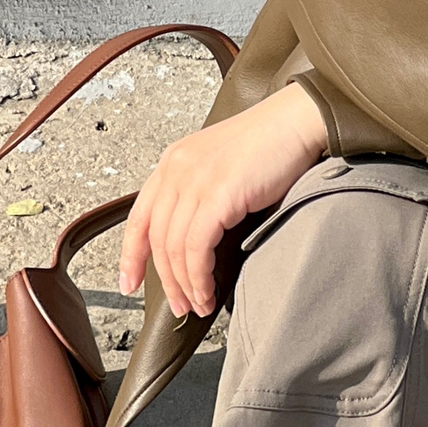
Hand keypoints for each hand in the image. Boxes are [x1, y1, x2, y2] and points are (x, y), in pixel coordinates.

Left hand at [119, 83, 328, 318]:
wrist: (298, 121)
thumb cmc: (272, 144)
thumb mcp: (222, 165)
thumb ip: (203, 193)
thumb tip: (200, 240)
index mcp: (174, 161)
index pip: (139, 215)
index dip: (131, 254)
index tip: (129, 281)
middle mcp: (176, 169)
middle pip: (155, 238)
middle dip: (164, 280)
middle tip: (178, 306)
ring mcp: (194, 181)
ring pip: (173, 248)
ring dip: (184, 285)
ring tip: (197, 306)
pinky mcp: (217, 195)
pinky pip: (196, 248)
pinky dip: (199, 277)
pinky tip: (208, 292)